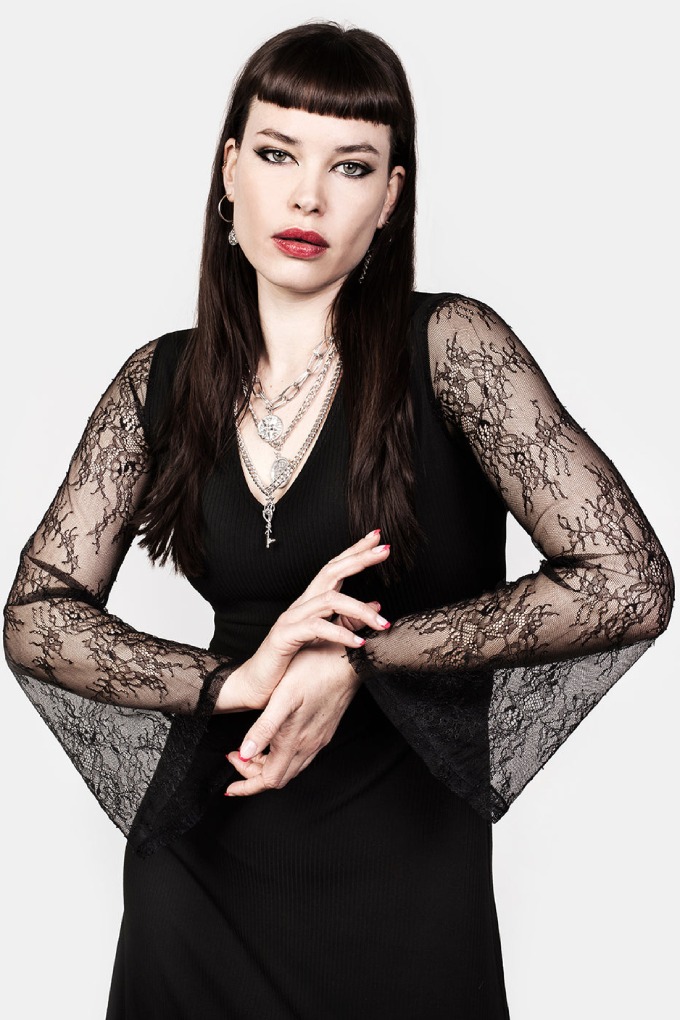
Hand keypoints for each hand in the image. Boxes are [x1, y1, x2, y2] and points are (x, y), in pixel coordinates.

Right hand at [214, 530, 390, 712]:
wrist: (256, 686)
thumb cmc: (290, 665)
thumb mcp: (326, 641)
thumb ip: (348, 621)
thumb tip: (377, 605)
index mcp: (311, 603)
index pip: (335, 569)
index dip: (355, 552)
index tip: (378, 539)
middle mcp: (300, 605)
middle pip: (331, 572)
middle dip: (359, 558)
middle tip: (385, 550)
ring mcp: (291, 618)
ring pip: (330, 600)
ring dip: (361, 610)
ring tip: (383, 624)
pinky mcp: (284, 636)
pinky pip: (316, 628)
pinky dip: (341, 633)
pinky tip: (359, 643)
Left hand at [224, 641, 362, 795]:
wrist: (349, 662)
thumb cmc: (315, 671)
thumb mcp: (282, 697)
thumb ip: (264, 729)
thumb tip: (244, 753)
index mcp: (295, 741)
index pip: (268, 780)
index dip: (247, 786)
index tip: (230, 785)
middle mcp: (309, 746)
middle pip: (278, 778)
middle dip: (252, 775)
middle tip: (235, 756)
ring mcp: (318, 739)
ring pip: (289, 768)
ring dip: (266, 766)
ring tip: (249, 750)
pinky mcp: (324, 731)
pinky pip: (301, 756)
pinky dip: (281, 756)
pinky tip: (274, 739)